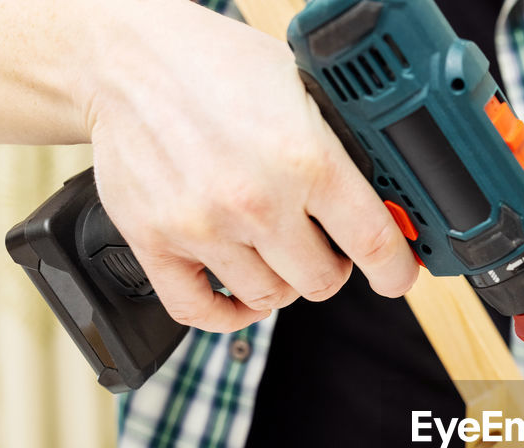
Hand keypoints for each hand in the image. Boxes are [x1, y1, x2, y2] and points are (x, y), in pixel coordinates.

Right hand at [83, 0, 418, 331]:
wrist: (126, 57)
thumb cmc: (216, 66)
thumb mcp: (303, 88)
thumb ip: (342, 147)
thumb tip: (386, 196)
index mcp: (305, 159)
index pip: (374, 243)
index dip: (396, 270)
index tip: (397, 276)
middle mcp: (255, 200)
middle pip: (321, 282)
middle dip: (330, 266)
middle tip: (322, 243)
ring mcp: (202, 227)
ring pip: (269, 297)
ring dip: (279, 281)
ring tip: (274, 248)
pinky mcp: (154, 240)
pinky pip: (199, 312)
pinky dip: (226, 314)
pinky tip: (239, 292)